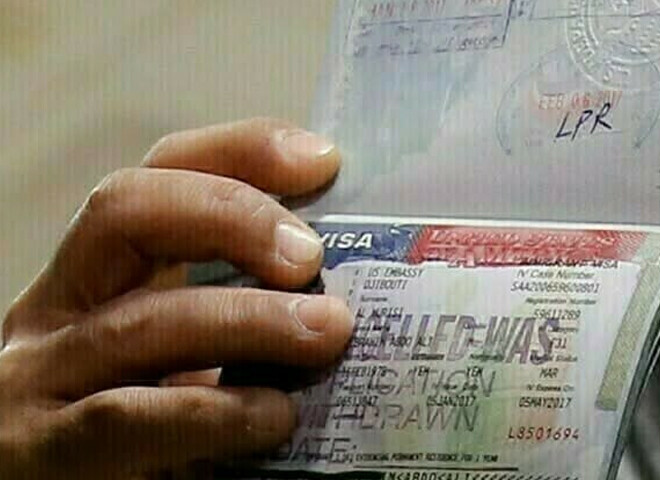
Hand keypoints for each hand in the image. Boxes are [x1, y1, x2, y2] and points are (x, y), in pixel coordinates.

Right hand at [0, 118, 353, 478]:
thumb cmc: (144, 428)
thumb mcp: (186, 353)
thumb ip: (236, 312)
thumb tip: (341, 288)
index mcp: (102, 272)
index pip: (161, 173)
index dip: (239, 151)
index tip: (322, 160)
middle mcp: (62, 306)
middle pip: (128, 210)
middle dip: (232, 216)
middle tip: (311, 254)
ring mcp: (43, 375)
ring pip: (145, 320)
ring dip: (249, 319)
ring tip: (327, 331)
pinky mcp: (44, 450)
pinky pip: (129, 415)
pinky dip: (214, 410)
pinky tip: (274, 415)